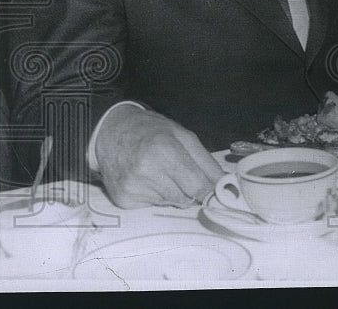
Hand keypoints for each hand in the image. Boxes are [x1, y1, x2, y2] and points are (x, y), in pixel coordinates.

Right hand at [94, 106, 223, 208]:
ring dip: (173, 192)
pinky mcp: (123, 199)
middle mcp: (146, 171)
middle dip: (191, 190)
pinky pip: (153, 205)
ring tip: (161, 172)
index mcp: (165, 150)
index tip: (213, 189)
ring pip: (171, 203)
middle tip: (183, 174)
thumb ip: (206, 162)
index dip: (208, 189)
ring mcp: (132, 187)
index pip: (197, 186)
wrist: (113, 133)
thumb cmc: (153, 132)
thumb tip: (224, 184)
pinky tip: (147, 179)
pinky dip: (156, 195)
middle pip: (186, 199)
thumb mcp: (184, 136)